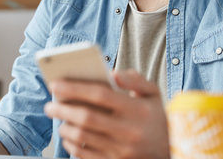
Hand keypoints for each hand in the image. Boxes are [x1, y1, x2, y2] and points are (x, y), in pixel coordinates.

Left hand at [44, 69, 169, 158]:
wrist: (172, 151)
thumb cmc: (157, 118)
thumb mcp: (154, 94)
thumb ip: (135, 80)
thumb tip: (112, 73)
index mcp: (138, 110)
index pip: (100, 95)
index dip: (74, 88)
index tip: (55, 83)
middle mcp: (129, 131)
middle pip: (86, 117)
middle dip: (62, 109)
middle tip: (49, 104)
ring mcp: (122, 151)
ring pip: (83, 137)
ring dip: (64, 126)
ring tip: (58, 117)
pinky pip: (85, 155)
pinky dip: (71, 144)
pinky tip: (67, 135)